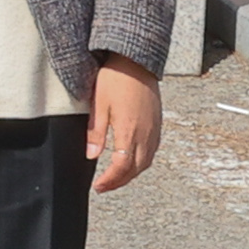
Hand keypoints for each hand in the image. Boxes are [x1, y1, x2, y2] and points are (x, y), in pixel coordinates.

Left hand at [86, 54, 161, 191]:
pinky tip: (131, 160)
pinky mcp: (157, 124)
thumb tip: (91, 156)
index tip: (98, 187)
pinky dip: (141, 162)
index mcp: (129, 130)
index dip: (110, 180)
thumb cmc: (115, 79)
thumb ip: (96, 132)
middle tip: (105, 186)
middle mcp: (146, 134)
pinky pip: (152, 151)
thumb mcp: (98, 104)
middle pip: (136, 169)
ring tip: (116, 177)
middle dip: (120, 181)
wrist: (136, 61)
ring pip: (146, 162)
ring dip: (132, 173)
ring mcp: (154, 130)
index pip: (121, 166)